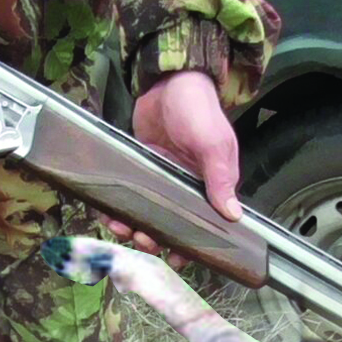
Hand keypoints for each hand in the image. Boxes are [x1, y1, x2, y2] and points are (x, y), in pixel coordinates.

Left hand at [103, 70, 241, 268]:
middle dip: (153, 240)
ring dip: (132, 228)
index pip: (200, 227)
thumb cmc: (198, 111)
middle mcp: (183, 190)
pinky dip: (116, 209)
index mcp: (208, 188)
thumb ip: (220, 178)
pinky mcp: (138, 172)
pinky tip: (108, 213)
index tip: (175, 258)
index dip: (188, 246)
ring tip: (121, 227)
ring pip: (144, 216)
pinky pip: (126, 198)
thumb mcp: (214, 144)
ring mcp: (158, 182)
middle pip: (168, 227)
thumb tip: (233, 215)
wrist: (168, 82)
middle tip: (141, 239)